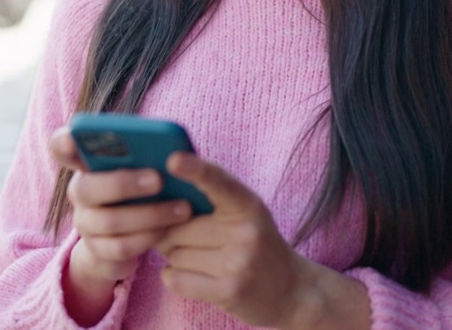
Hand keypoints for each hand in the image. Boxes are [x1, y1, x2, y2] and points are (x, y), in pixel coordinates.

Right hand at [48, 128, 193, 313]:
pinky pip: (121, 247)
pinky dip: (149, 237)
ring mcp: (85, 223)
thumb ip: (147, 155)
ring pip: (110, 221)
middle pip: (85, 188)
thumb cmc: (142, 189)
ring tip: (182, 208)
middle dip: (123, 184)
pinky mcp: (97, 251)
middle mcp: (79, 192)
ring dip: (150, 214)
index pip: (60, 147)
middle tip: (159, 180)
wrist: (128, 237)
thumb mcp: (142, 169)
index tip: (75, 137)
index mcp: (86, 163)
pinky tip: (170, 229)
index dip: (64, 142)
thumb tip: (173, 149)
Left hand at [153, 152, 321, 327]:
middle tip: (195, 243)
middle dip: (173, 236)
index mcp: (248, 206)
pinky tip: (197, 277)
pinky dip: (175, 278)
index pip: (218, 182)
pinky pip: (175, 279)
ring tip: (205, 262)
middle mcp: (246, 232)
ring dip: (178, 259)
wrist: (291, 291)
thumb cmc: (257, 245)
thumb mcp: (246, 214)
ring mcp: (238, 264)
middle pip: (178, 228)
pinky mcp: (228, 292)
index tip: (173, 159)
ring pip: (174, 255)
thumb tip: (160, 197)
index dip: (195, 169)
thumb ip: (213, 199)